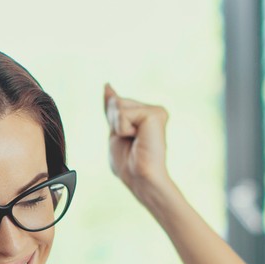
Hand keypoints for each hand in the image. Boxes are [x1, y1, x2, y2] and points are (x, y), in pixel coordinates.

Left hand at [104, 84, 174, 201]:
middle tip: (129, 142)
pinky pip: (123, 113)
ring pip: (118, 105)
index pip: (116, 103)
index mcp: (144, 115)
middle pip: (115, 102)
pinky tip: (138, 139)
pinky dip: (123, 129)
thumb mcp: (115, 131)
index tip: (124, 134)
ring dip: (118, 127)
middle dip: (114, 123)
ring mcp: (155, 111)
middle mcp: (153, 111)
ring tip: (134, 141)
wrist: (140, 178)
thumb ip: (113, 109)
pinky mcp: (156, 114)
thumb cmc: (127, 163)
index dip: (111, 115)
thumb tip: (108, 85)